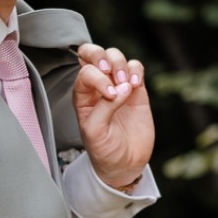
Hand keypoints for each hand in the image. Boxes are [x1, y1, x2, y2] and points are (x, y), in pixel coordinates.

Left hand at [74, 42, 153, 191]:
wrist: (125, 164)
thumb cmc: (104, 150)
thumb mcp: (96, 132)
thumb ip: (105, 107)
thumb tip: (124, 86)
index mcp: (82, 95)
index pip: (85, 71)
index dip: (97, 77)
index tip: (110, 95)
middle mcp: (97, 86)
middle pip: (93, 53)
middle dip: (102, 55)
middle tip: (111, 70)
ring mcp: (117, 85)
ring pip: (115, 56)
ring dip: (120, 64)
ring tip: (127, 84)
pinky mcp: (136, 90)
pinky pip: (135, 67)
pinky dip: (136, 70)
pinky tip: (136, 85)